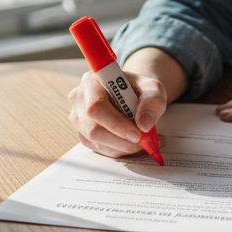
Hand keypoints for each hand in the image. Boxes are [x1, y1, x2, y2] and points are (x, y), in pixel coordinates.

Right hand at [67, 48, 184, 157]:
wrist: (131, 95)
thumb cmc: (139, 90)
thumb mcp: (153, 88)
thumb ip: (152, 102)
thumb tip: (144, 125)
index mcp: (92, 81)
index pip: (96, 106)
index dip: (116, 123)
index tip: (138, 134)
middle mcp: (79, 99)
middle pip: (93, 129)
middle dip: (122, 141)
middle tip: (144, 142)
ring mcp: (78, 118)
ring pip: (96, 142)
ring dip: (123, 147)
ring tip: (143, 141)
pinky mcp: (82, 134)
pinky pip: (98, 149)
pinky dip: (119, 150)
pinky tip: (131, 142)